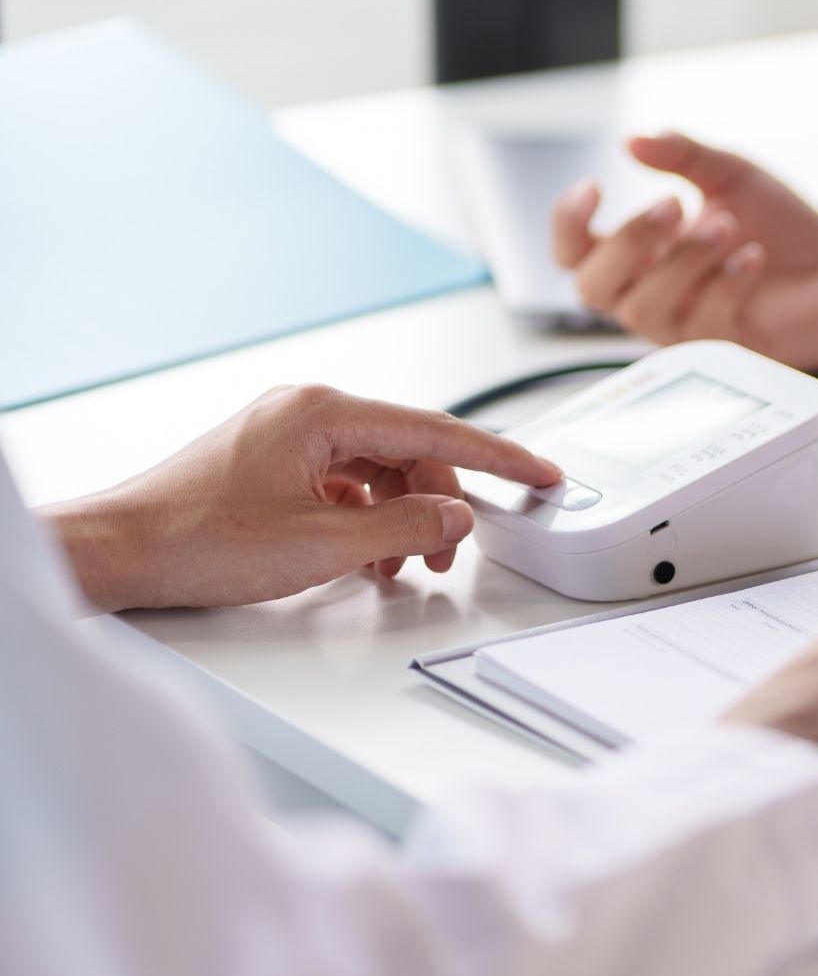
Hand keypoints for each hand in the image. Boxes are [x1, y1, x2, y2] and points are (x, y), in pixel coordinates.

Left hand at [41, 385, 562, 610]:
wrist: (118, 551)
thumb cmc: (196, 539)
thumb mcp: (323, 543)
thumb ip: (405, 525)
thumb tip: (456, 514)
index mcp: (323, 412)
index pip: (438, 429)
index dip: (499, 457)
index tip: (541, 473)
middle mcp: (306, 411)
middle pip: (409, 452)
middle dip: (440, 504)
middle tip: (451, 554)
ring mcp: (287, 436)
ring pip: (379, 471)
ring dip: (402, 518)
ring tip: (404, 565)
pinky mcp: (273, 463)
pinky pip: (346, 484)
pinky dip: (368, 519)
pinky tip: (367, 558)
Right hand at [550, 132, 817, 369]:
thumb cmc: (784, 228)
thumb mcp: (733, 176)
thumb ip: (683, 155)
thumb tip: (632, 140)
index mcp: (644, 252)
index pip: (573, 252)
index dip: (567, 224)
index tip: (595, 185)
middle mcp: (653, 293)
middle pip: (591, 288)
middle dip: (629, 240)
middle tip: (676, 204)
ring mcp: (685, 327)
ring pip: (644, 307)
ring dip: (686, 260)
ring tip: (731, 227)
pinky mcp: (722, 353)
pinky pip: (701, 323)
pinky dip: (727, 283)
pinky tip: (754, 258)